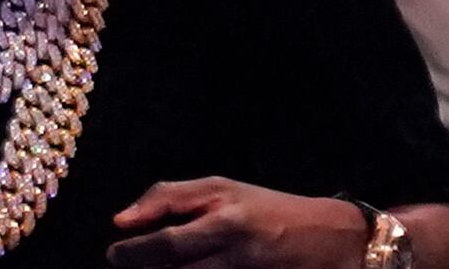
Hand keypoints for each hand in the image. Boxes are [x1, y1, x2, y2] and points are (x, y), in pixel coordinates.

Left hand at [106, 181, 376, 267]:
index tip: (113, 254)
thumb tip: (120, 221)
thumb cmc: (267, 208)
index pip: (169, 243)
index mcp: (227, 222)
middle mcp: (240, 255)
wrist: (335, 237)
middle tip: (123, 266)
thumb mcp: (221, 188)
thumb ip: (167, 198)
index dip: (134, 252)